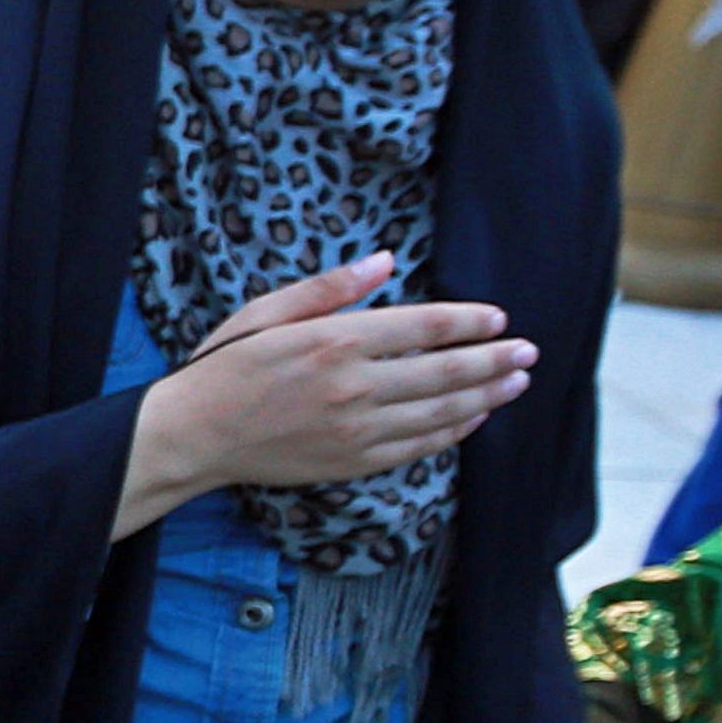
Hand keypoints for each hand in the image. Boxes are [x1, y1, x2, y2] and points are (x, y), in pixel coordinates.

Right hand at [119, 252, 534, 533]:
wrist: (193, 435)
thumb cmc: (224, 367)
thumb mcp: (266, 312)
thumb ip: (329, 288)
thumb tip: (385, 260)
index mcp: (336, 341)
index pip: (426, 326)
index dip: (470, 322)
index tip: (498, 318)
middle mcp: (355, 387)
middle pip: (446, 370)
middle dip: (495, 359)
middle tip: (528, 351)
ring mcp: (357, 430)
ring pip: (442, 411)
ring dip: (487, 396)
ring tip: (515, 382)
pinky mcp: (353, 461)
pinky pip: (419, 446)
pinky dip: (454, 430)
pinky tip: (474, 417)